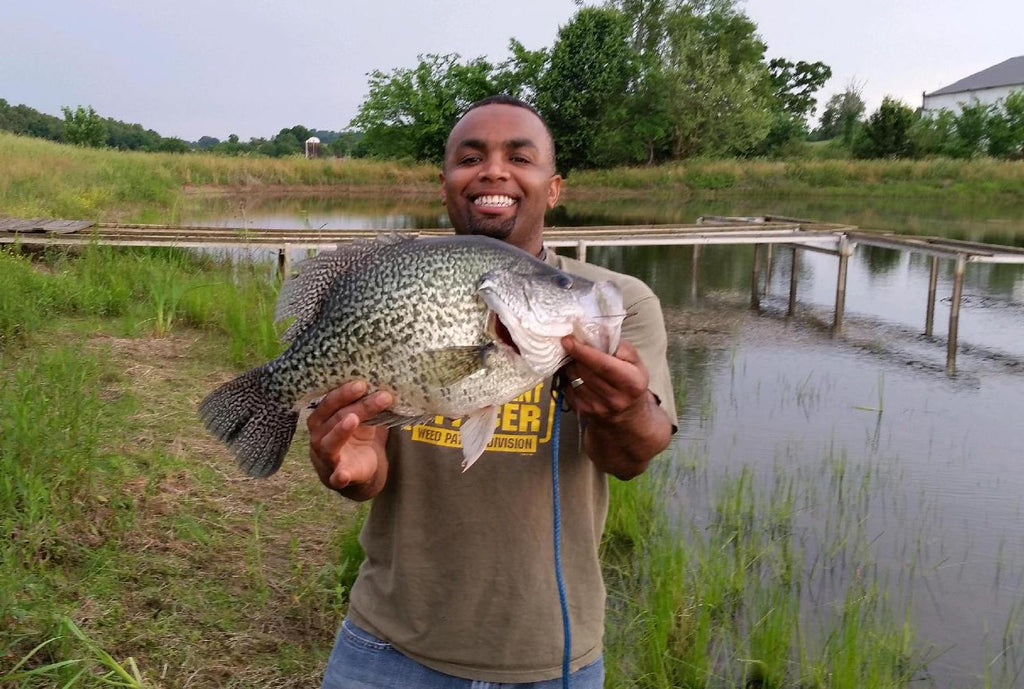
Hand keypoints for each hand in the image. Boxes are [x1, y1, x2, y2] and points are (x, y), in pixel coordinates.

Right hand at [307, 380, 392, 498]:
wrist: (357, 470)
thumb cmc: (356, 437)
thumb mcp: (361, 417)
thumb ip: (367, 402)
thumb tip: (386, 381)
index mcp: (322, 418)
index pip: (330, 402)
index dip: (344, 392)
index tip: (363, 384)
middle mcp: (319, 435)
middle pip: (336, 417)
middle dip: (355, 405)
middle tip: (368, 392)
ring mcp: (326, 456)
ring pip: (331, 442)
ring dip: (341, 430)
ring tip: (353, 419)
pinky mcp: (337, 476)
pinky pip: (336, 476)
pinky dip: (340, 475)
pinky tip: (343, 474)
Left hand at [559, 336, 672, 479]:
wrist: (628, 416)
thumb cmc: (631, 382)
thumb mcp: (635, 363)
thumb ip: (620, 346)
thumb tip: (599, 332)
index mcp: (631, 383)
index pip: (603, 365)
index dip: (583, 351)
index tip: (568, 340)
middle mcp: (615, 398)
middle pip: (584, 370)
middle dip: (574, 355)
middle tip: (572, 344)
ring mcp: (598, 407)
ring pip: (573, 378)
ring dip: (570, 365)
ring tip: (577, 360)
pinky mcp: (583, 411)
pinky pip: (567, 388)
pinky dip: (568, 377)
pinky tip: (577, 374)